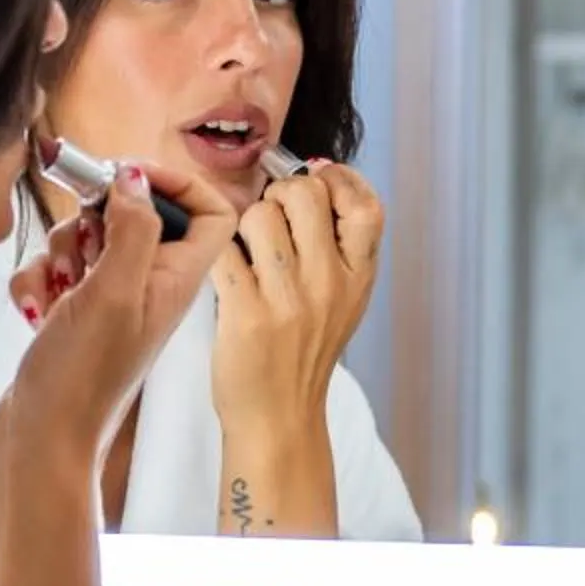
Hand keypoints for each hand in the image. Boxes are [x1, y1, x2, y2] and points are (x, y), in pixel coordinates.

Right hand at [0, 159, 238, 485]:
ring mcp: (111, 299)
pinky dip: (40, 279)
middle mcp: (150, 285)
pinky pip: (57, 269)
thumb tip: (134, 178)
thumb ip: (132, 228)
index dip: (176, 182)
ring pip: (88, 238)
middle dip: (95, 215)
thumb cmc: (82, 380)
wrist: (41, 440)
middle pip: (135, 214)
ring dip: (60, 249)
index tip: (129, 175)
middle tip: (81, 241)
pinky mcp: (75, 313)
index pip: (211, 210)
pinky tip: (37, 308)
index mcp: (176, 279)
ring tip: (58, 286)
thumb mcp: (112, 291)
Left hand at [211, 162, 382, 434]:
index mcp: (358, 276)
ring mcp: (289, 297)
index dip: (338, 178)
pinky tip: (226, 274)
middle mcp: (329, 282)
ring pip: (258, 215)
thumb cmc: (304, 351)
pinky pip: (224, 249)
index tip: (317, 179)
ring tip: (247, 255)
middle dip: (279, 194)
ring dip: (244, 226)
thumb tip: (318, 170)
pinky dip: (219, 254)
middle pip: (304, 193)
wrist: (279, 415)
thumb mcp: (344, 298)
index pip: (365, 203)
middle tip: (271, 220)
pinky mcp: (246, 312)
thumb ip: (338, 242)